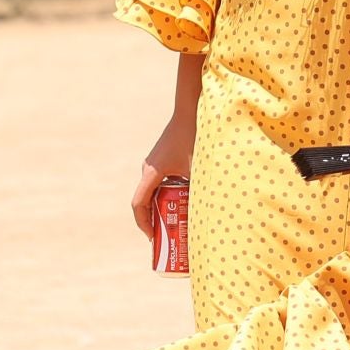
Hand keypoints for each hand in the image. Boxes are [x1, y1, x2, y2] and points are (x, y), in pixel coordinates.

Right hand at [130, 111, 194, 236]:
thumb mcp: (199, 167)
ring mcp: (154, 163)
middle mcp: (148, 169)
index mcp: (152, 173)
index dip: (144, 224)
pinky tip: (184, 200)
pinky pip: (160, 182)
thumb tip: (210, 213)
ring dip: (161, 207)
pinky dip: (168, 194)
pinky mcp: (162, 159)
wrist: (191, 110)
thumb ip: (201, 187)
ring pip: (153, 191)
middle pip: (145, 201)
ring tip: (176, 222)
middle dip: (154, 220)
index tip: (153, 239)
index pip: (139, 205)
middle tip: (167, 237)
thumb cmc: (195, 137)